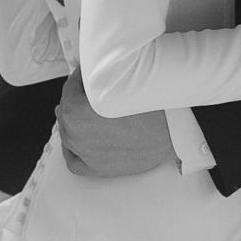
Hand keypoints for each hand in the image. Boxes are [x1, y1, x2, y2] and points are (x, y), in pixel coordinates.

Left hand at [55, 72, 176, 179]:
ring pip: (68, 133)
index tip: (90, 75)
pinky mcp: (97, 168)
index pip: (71, 87)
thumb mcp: (119, 81)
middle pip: (67, 110)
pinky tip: (78, 142)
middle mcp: (75, 134)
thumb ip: (97, 77)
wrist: (173, 131)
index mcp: (74, 111)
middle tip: (94, 92)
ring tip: (91, 113)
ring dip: (76, 121)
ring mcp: (84, 153)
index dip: (81, 78)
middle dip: (78, 99)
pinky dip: (73, 150)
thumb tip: (89, 71)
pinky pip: (73, 160)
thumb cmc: (150, 106)